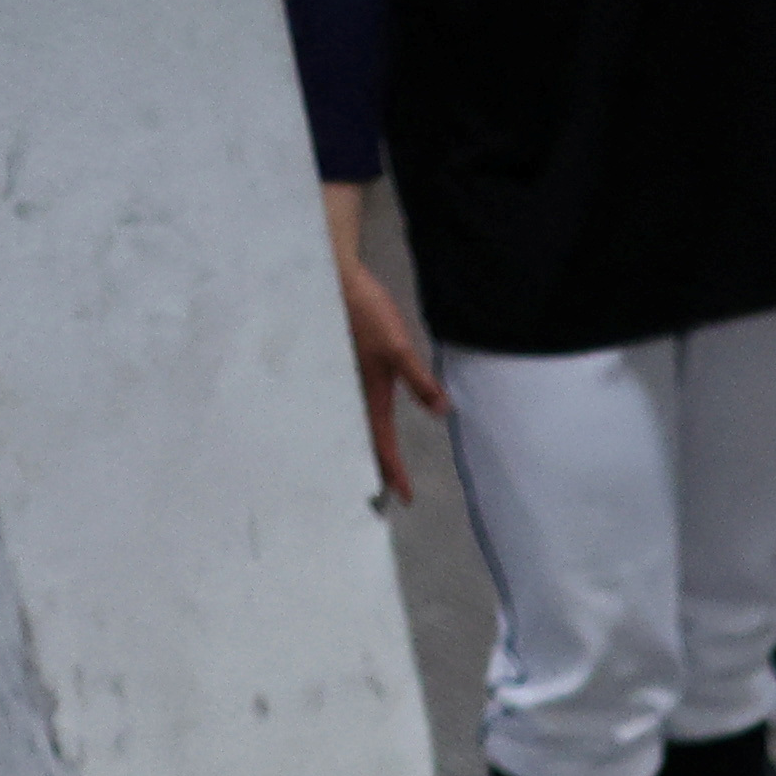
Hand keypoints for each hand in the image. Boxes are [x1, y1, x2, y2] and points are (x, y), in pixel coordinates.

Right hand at [329, 212, 448, 501]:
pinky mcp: (341, 369)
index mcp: (366, 395)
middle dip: (373, 469)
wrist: (332, 278)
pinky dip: (357, 425)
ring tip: (372, 470)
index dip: (395, 471)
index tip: (406, 497)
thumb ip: (420, 379)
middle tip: (384, 496)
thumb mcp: (397, 347)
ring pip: (354, 426)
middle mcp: (351, 395)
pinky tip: (358, 426)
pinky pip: (349, 407)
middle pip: (363, 442)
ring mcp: (343, 383)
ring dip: (364, 449)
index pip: (382, 444)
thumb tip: (443, 411)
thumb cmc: (365, 312)